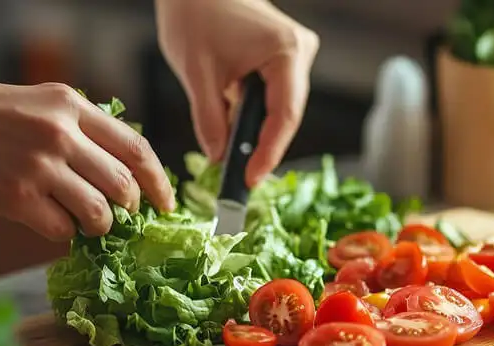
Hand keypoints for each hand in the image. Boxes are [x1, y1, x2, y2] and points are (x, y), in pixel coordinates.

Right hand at [0, 78, 175, 240]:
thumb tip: (117, 167)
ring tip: (86, 224)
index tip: (166, 203)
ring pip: (99, 214)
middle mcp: (61, 133)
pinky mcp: (14, 197)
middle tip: (118, 218)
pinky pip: (62, 230)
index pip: (136, 148)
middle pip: (124, 185)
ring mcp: (39, 167)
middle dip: (129, 210)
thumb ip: (76, 128)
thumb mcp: (35, 102)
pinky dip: (63, 234)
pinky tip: (50, 223)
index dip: (158, 181)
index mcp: (70, 105)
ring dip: (99, 227)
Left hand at [156, 0, 318, 186]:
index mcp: (286, 52)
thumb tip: (218, 158)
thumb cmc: (194, 13)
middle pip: (286, 114)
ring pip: (279, 108)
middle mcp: (299, 52)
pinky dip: (253, 117)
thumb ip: (208, 119)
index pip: (284, 114)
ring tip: (237, 164)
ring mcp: (294, 54)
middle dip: (262, 147)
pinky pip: (271, 96)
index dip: (269, 152)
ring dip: (256, 133)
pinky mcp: (281, 58)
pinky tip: (236, 136)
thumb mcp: (196, 72)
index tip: (249, 179)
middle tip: (242, 180)